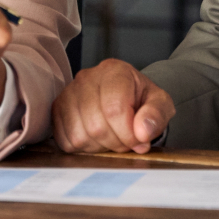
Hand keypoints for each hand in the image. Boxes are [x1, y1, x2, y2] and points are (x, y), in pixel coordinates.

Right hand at [52, 58, 174, 153]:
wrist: (125, 96)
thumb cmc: (141, 100)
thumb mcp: (160, 104)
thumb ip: (156, 115)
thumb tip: (142, 132)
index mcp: (115, 71)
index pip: (115, 109)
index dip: (128, 134)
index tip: (139, 140)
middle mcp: (88, 77)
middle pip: (96, 125)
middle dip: (115, 143)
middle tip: (126, 141)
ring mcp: (69, 92)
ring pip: (79, 134)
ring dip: (99, 147)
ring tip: (111, 138)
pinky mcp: (57, 108)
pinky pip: (64, 139)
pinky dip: (82, 147)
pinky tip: (96, 139)